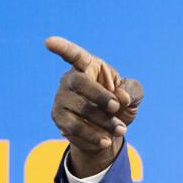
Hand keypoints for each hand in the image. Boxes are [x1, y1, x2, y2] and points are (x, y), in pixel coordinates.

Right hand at [45, 36, 144, 177]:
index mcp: (88, 66)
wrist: (109, 132)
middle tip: (116, 107)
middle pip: (80, 83)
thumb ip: (132, 91)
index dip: (62, 47)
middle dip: (101, 97)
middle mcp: (70, 80)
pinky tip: (105, 140)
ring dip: (104, 122)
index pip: (74, 54)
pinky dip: (94, 135)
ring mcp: (61, 98)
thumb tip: (121, 96)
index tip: (49, 42)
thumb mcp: (133, 96)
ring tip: (120, 129)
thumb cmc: (120, 105)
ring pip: (80, 109)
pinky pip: (74, 128)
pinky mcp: (58, 118)